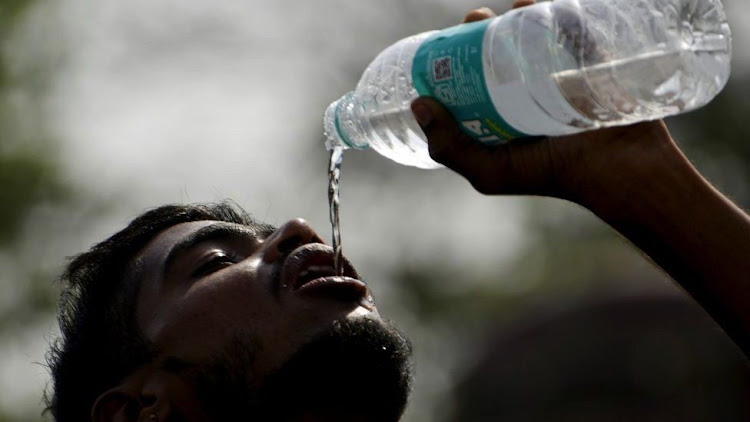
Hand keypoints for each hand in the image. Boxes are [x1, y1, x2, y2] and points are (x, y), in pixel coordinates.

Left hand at [410, 1, 675, 207]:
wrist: (616, 167)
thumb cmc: (550, 174)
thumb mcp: (488, 172)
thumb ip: (450, 147)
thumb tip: (418, 103)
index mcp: (503, 116)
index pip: (473, 81)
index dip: (455, 60)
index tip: (443, 44)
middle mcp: (528, 94)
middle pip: (498, 51)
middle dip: (481, 30)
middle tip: (474, 21)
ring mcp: (559, 75)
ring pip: (531, 34)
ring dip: (513, 14)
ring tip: (504, 11)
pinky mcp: (588, 59)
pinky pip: (570, 25)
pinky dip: (554, 7)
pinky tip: (532, 3)